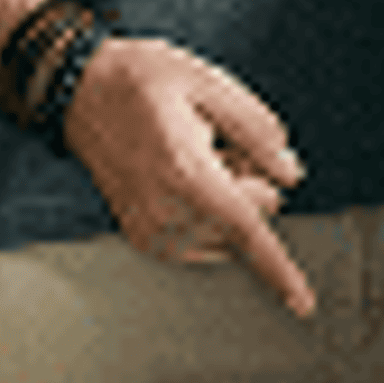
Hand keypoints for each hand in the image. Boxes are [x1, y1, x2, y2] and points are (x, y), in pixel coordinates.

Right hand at [58, 35, 318, 316]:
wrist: (81, 91)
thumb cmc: (140, 80)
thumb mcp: (208, 83)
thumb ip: (257, 130)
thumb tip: (289, 174)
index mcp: (185, 171)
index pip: (246, 229)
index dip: (280, 268)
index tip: (302, 303)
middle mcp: (164, 209)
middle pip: (243, 224)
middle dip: (250, 186)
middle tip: (222, 143)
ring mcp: (149, 227)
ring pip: (224, 236)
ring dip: (227, 201)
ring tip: (195, 154)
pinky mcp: (141, 236)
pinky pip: (200, 240)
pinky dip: (207, 213)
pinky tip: (185, 174)